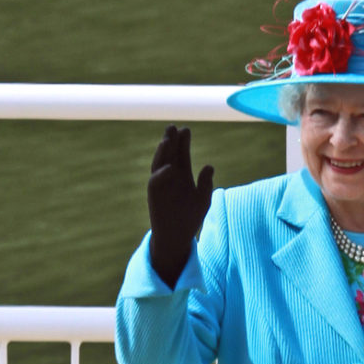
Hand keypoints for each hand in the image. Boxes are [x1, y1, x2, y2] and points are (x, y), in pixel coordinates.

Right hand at [147, 126, 213, 287]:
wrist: (177, 236)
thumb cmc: (191, 218)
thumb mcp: (203, 199)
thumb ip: (206, 183)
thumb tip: (209, 165)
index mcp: (183, 176)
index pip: (182, 155)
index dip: (183, 142)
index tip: (186, 129)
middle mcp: (170, 177)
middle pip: (170, 155)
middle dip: (171, 141)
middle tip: (173, 127)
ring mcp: (161, 185)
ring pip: (160, 164)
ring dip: (162, 153)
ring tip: (167, 140)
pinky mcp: (154, 196)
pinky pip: (155, 182)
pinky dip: (161, 174)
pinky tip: (170, 167)